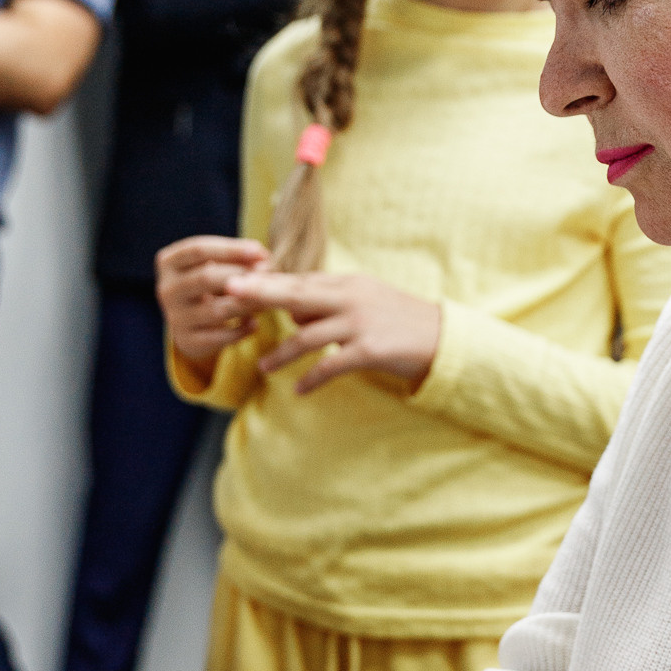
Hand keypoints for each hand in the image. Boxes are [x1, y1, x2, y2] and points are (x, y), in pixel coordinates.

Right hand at [157, 233, 270, 369]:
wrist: (193, 324)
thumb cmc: (211, 284)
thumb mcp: (217, 265)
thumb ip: (237, 258)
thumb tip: (265, 259)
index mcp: (168, 262)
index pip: (198, 249)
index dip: (231, 249)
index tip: (260, 250)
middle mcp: (166, 289)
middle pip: (205, 277)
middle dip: (241, 275)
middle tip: (268, 275)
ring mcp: (174, 317)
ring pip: (216, 310)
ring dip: (247, 304)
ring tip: (267, 300)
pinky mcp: (187, 341)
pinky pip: (220, 337)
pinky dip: (241, 330)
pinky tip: (254, 324)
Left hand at [220, 265, 443, 393]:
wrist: (443, 337)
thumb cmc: (398, 320)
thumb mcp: (363, 301)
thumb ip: (327, 302)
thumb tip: (292, 314)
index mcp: (346, 283)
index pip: (298, 281)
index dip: (264, 282)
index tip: (233, 280)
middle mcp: (350, 298)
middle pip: (296, 295)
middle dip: (259, 295)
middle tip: (227, 294)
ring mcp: (360, 323)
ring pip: (309, 336)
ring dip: (282, 353)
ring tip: (263, 367)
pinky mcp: (370, 349)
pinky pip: (332, 364)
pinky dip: (313, 378)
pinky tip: (299, 390)